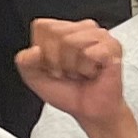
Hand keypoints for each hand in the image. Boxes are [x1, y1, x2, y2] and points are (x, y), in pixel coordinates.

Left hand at [15, 19, 129, 126]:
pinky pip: (89, 53)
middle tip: (68, 71)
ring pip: (71, 41)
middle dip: (57, 60)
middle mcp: (82, 28)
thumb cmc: (68, 92)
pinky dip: (87, 69)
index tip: (52, 65)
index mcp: (63, 30)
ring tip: (80, 72)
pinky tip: (92, 72)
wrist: (90, 111)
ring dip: (73, 66)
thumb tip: (34, 51)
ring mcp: (100, 35)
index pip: (43, 26)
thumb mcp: (35, 78)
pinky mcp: (112, 47)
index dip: (43, 50)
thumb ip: (25, 62)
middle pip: (56, 33)